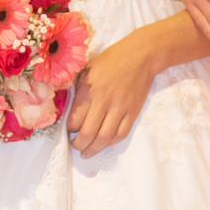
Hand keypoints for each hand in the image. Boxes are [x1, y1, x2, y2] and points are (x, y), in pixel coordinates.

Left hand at [67, 35, 155, 158]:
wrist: (140, 56)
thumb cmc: (111, 60)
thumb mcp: (87, 68)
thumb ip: (78, 88)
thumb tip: (69, 107)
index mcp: (89, 90)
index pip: (75, 119)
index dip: (69, 129)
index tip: (69, 130)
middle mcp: (103, 102)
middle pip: (88, 133)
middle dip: (79, 144)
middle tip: (75, 146)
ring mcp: (120, 109)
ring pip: (104, 138)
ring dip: (93, 149)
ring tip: (87, 152)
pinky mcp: (132, 113)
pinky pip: (121, 134)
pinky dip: (111, 142)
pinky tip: (104, 143)